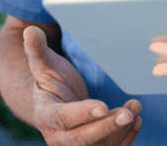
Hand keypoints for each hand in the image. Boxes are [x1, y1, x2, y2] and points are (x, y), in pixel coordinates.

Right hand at [23, 26, 142, 144]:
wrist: (56, 102)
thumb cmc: (52, 81)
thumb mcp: (44, 65)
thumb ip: (37, 50)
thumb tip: (30, 31)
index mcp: (45, 115)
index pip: (62, 118)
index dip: (82, 113)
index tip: (102, 106)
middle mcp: (58, 136)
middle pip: (81, 139)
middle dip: (106, 127)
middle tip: (127, 114)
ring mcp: (75, 145)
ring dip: (120, 131)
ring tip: (134, 109)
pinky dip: (126, 139)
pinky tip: (137, 121)